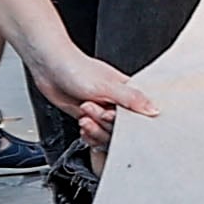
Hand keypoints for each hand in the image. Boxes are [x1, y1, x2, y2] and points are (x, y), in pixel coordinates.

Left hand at [22, 44, 155, 151]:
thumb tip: (154, 109)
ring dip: (95, 129)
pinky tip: (83, 126)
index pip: (138, 117)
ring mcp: (101, 111)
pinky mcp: (88, 118)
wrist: (49, 68)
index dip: (128, 124)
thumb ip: (132, 99)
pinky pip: (94, 135)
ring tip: (84, 115)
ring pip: (106, 134)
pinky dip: (88, 134)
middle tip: (93, 108)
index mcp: (127, 92)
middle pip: (120, 129)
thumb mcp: (107, 86)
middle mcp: (116, 103)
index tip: (115, 119)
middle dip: (104, 123)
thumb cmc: (76, 68)